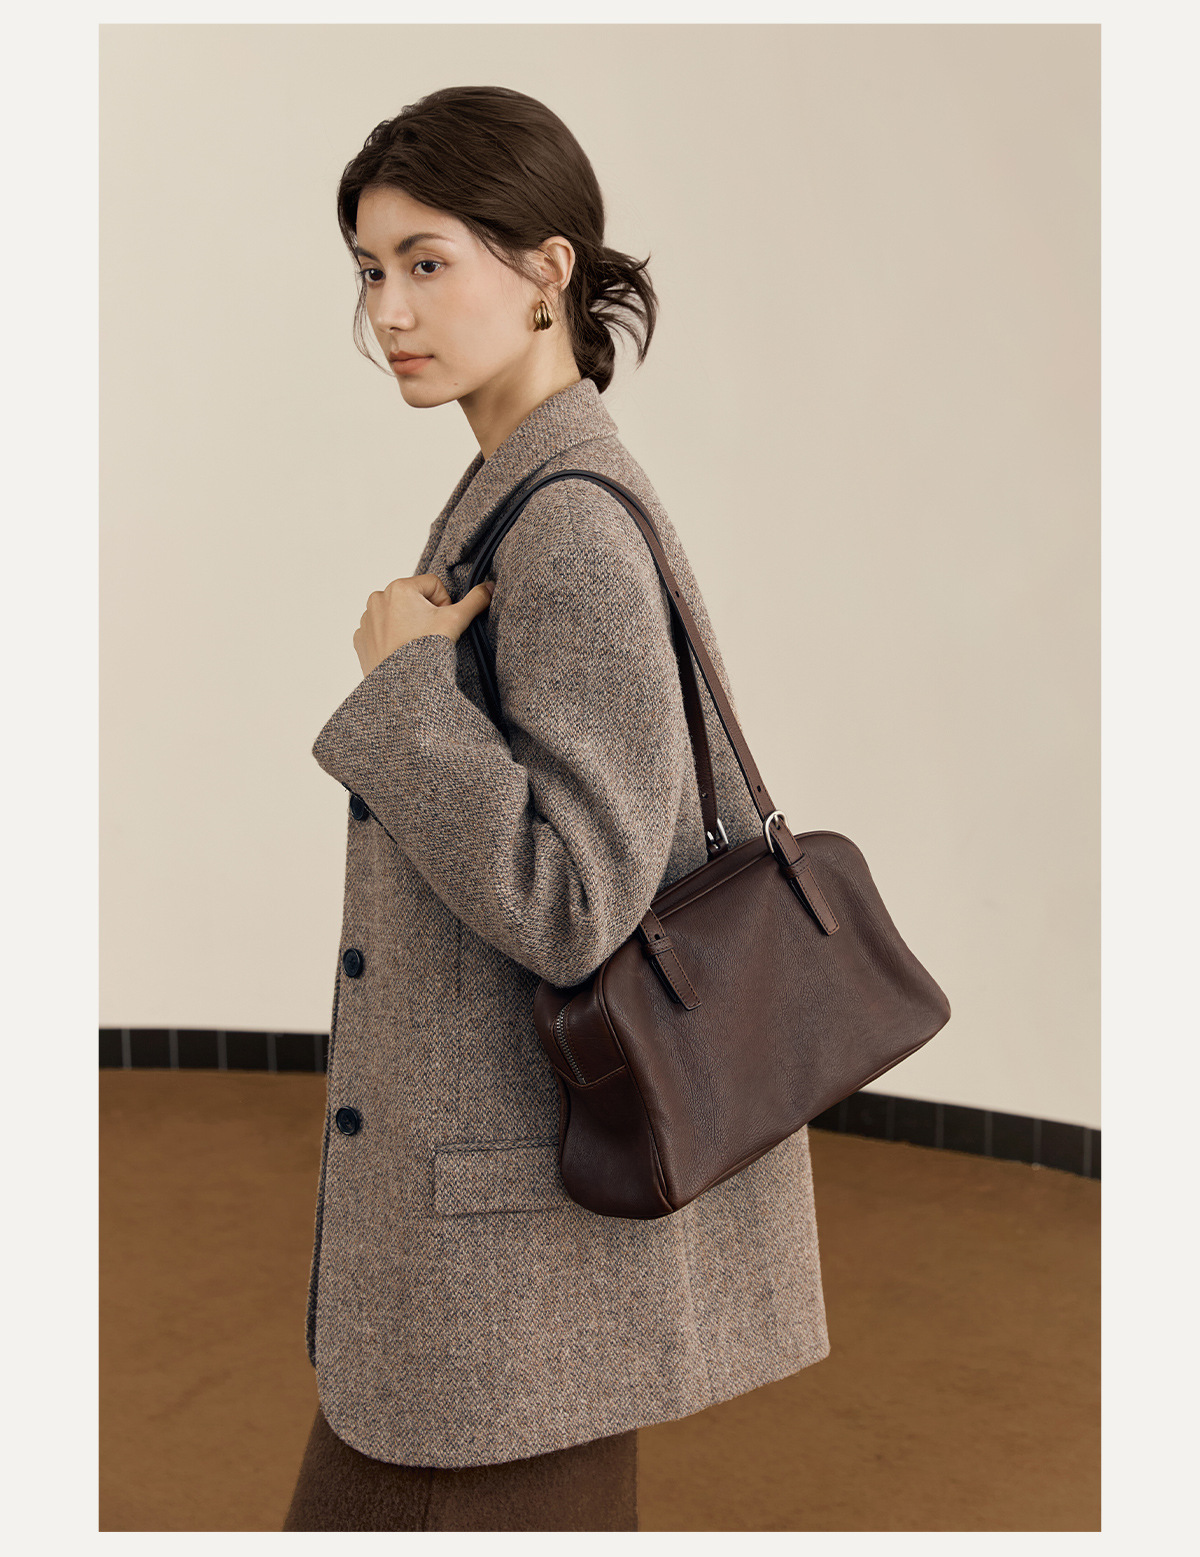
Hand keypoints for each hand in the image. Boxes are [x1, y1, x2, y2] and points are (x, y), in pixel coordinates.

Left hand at [353, 573, 493, 678]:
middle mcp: (378, 598)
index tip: (441, 624)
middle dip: (425, 614)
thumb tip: (490, 587)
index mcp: (399, 587)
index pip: (433, 585)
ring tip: (414, 644)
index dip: (443, 604)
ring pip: (397, 613)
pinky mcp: (360, 637)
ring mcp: (366, 618)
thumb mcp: (456, 621)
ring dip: (407, 624)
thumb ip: (475, 600)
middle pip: (414, 598)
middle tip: (429, 636)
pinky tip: (400, 651)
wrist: (402, 687)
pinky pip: (381, 630)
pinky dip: (391, 637)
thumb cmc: (425, 651)